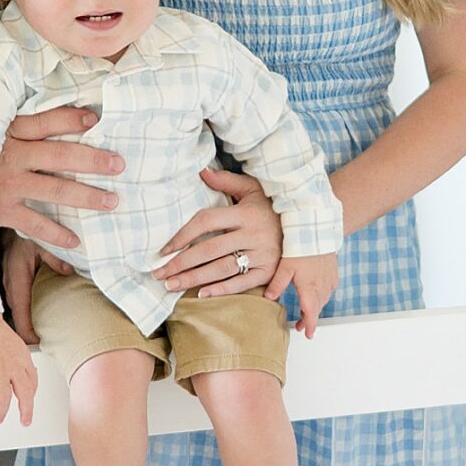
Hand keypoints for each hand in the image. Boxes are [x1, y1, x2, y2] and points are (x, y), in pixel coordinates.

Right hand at [0, 107, 121, 250]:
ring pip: (55, 188)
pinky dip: (56, 234)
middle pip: (60, 155)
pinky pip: (35, 223)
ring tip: (111, 201)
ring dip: (86, 196)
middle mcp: (11, 156)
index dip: (71, 119)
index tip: (96, 119)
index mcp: (7, 132)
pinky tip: (76, 240)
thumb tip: (44, 113)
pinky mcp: (2, 210)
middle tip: (119, 164)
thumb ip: (10, 123)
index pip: (44, 121)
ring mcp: (8, 184)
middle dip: (92, 159)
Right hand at [0, 233, 73, 346]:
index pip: (20, 316)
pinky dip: (31, 311)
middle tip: (51, 340)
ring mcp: (11, 286)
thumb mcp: (43, 242)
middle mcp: (11, 286)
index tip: (41, 343)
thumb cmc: (25, 233)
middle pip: (19, 319)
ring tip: (50, 331)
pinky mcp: (15, 284)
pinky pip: (22, 303)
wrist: (14, 223)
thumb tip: (70, 272)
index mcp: (17, 280)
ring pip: (20, 312)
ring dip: (31, 322)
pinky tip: (44, 313)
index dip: (29, 334)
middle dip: (32, 332)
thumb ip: (55, 257)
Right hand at [0, 314, 37, 426]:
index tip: (28, 401)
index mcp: (23, 360)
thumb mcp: (14, 344)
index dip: (31, 394)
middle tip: (25, 421)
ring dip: (1, 412)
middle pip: (25, 394)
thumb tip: (14, 369)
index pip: (32, 382)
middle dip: (26, 411)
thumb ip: (16, 359)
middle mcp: (14, 367)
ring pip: (4, 398)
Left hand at [153, 168, 281, 298]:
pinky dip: (221, 289)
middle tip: (159, 274)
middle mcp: (253, 234)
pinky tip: (201, 294)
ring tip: (171, 285)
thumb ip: (226, 181)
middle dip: (181, 263)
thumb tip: (201, 171)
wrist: (306, 224)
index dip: (182, 235)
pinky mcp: (269, 271)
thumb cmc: (272, 206)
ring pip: (222, 268)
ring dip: (194, 278)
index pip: (206, 221)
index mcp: (245, 213)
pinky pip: (242, 283)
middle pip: (209, 249)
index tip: (164, 250)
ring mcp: (262, 254)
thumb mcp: (253, 188)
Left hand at [269, 251, 336, 335]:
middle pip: (317, 309)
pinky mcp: (333, 274)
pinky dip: (321, 296)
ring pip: (323, 300)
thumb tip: (269, 297)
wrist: (318, 232)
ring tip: (306, 312)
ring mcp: (329, 280)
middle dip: (310, 318)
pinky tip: (315, 293)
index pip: (311, 313)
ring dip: (315, 307)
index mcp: (310, 288)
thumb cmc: (301, 247)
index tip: (309, 335)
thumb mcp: (285, 267)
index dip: (310, 326)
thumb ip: (277, 284)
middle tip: (301, 326)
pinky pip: (328, 290)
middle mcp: (322, 287)